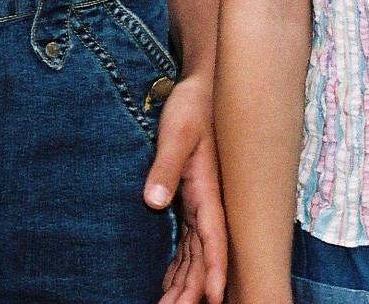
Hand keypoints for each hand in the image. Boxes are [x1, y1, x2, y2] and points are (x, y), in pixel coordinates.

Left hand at [148, 75, 227, 303]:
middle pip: (205, 256)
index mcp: (208, 190)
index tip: (214, 299)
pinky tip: (170, 283)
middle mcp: (208, 202)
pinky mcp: (191, 198)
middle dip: (193, 289)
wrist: (202, 86)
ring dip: (185, 283)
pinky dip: (181, 266)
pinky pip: (189, 242)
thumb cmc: (191, 106)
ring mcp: (201, 202)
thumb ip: (165, 168)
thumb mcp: (176, 133)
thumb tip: (153, 203)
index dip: (215, 271)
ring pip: (196, 254)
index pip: (214, 239)